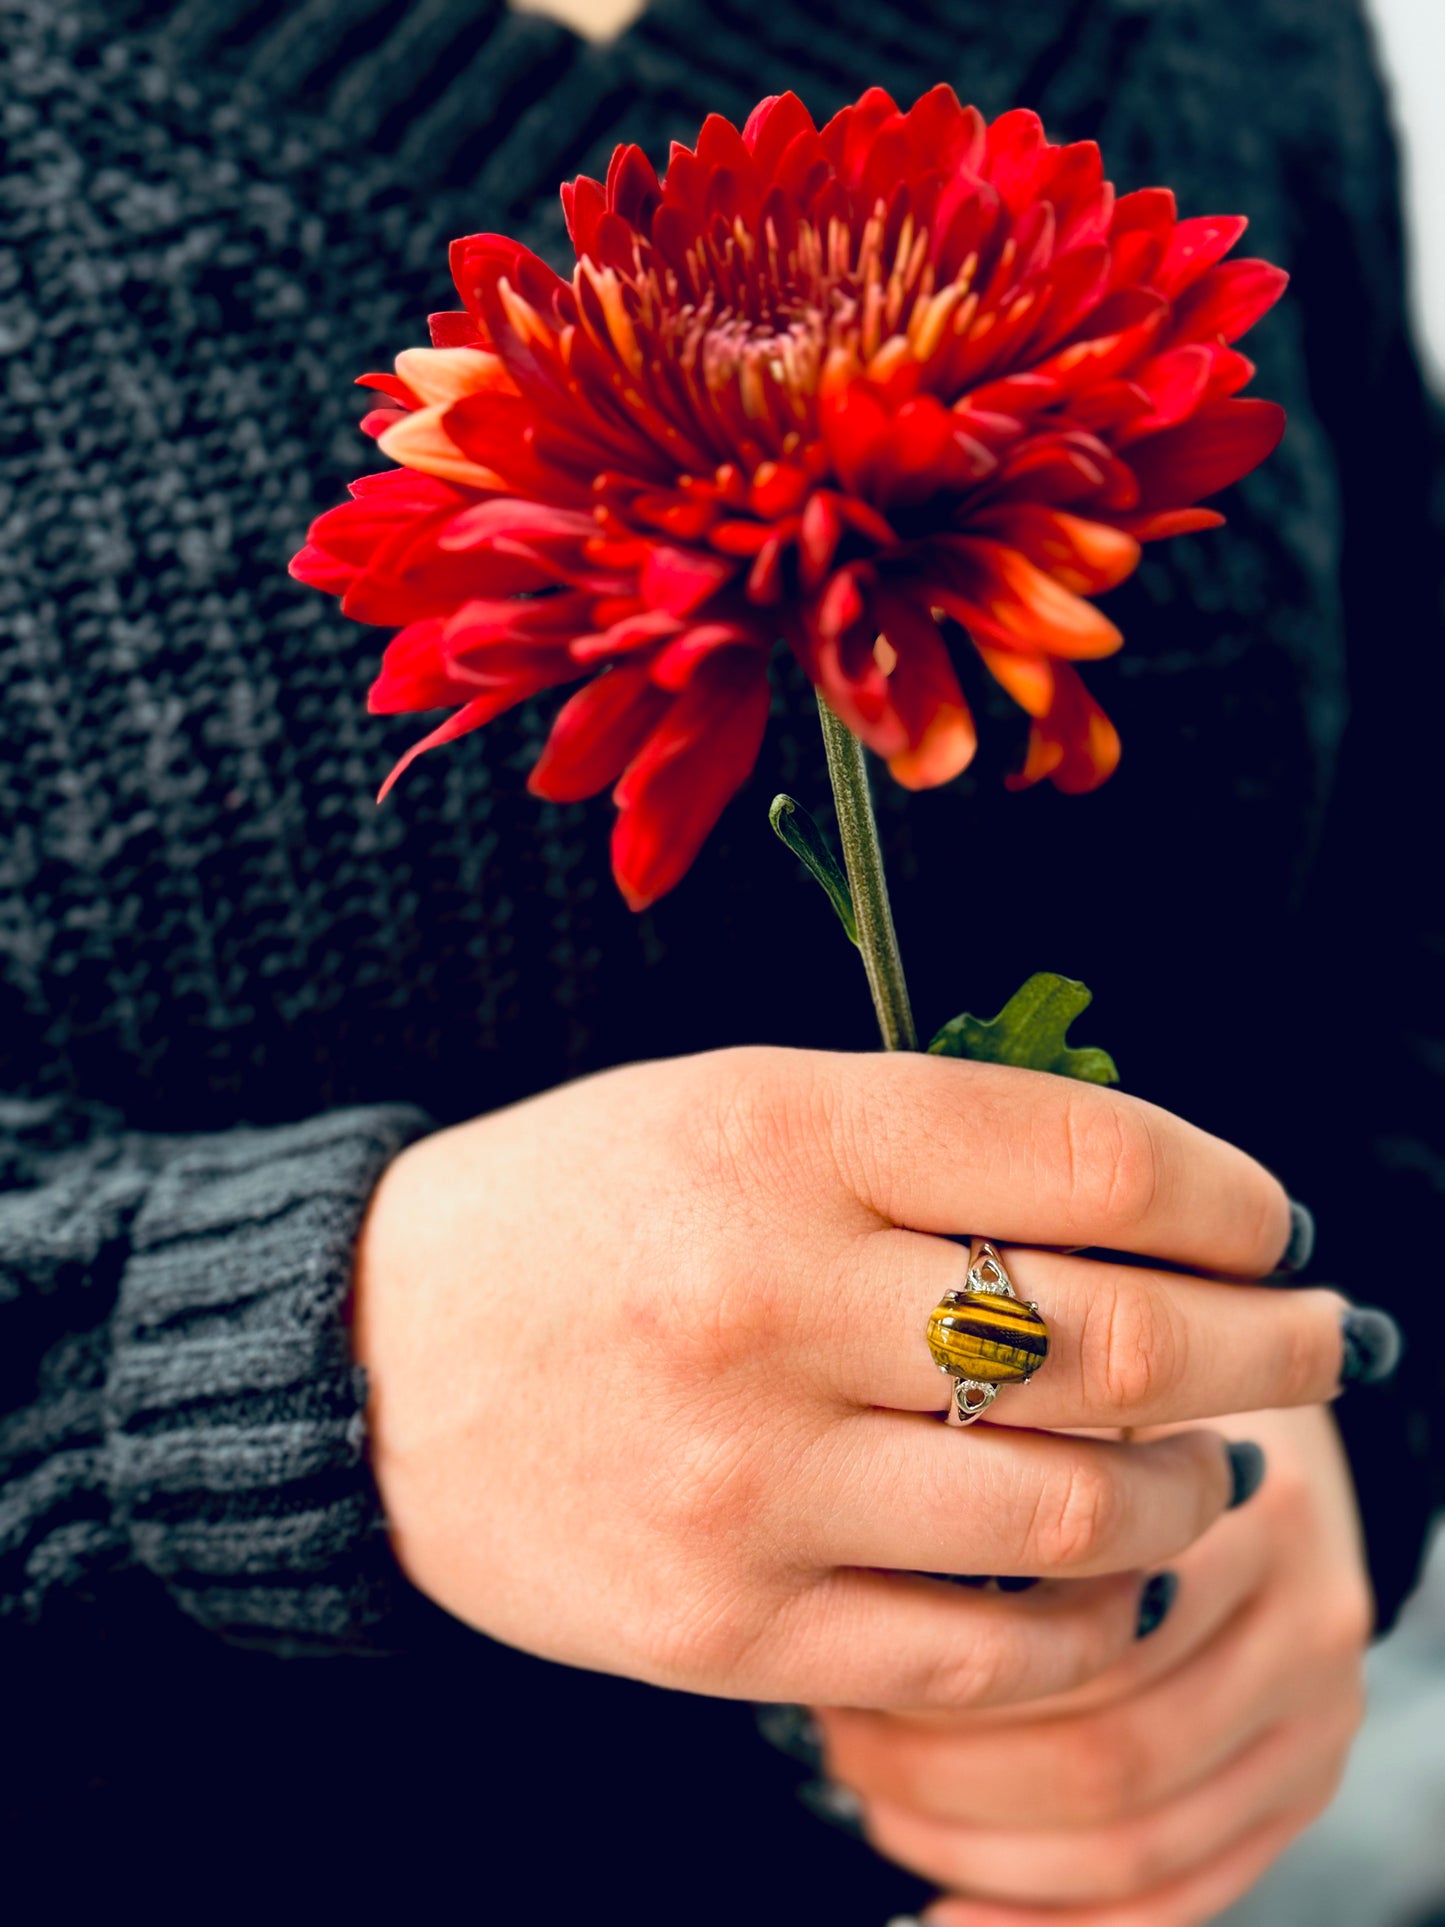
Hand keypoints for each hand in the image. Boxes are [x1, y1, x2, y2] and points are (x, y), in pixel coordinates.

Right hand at [351, 1046, 1345, 1709]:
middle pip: (1113, 1339)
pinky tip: (1107, 1573)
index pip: (1089, 1156)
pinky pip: (982, 1652)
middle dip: (1276, 1345)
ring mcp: (749, 1477)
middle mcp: (767, 1296)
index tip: (1277, 1220)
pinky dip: (1087, 1620)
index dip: (1233, 1192)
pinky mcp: (726, 1625)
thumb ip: (931, 1144)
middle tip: (1329, 1341)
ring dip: (1193, 1490)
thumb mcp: (732, 1107)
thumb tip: (1163, 1215)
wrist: (367, 1357)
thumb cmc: (580, 1210)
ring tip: (1219, 1468)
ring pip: (1072, 1512)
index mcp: (778, 1131)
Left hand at [816, 1404, 1371, 1925]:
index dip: (951, 1660)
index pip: (1089, 1630)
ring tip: (877, 1796)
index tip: (848, 1643)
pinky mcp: (1303, 1778)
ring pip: (1135, 1837)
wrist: (1245, 1418)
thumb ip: (1004, 1464)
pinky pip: (1182, 1889)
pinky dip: (1054, 1916)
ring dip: (982, 1842)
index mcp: (1248, 1508)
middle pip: (1110, 1751)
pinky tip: (949, 1904)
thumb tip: (858, 1580)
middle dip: (950, 1767)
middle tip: (844, 1736)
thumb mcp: (1071, 1396)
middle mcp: (1305, 1616)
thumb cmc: (1119, 1401)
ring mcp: (1316, 1709)